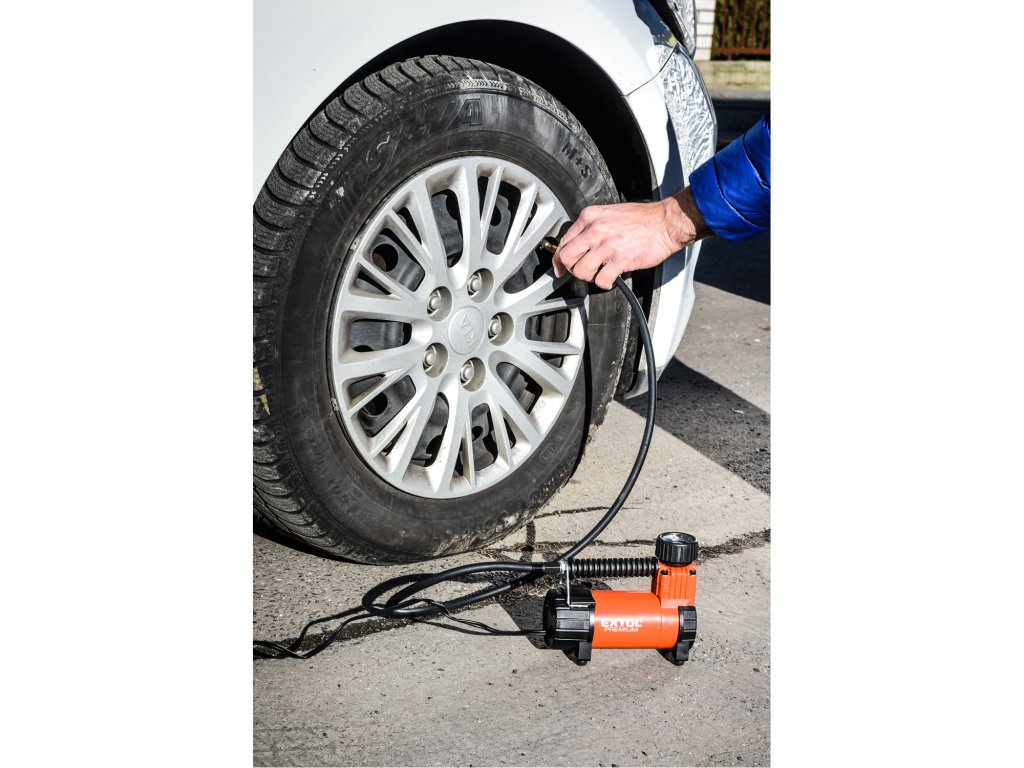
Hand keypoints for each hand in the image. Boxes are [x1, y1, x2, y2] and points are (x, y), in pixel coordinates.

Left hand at [552, 187, 711, 289]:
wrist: (664, 223)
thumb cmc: (642, 218)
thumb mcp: (610, 213)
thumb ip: (592, 227)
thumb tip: (578, 243)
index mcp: (590, 217)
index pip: (564, 240)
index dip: (559, 258)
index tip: (559, 266)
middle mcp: (596, 230)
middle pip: (567, 257)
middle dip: (570, 269)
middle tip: (579, 272)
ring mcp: (607, 246)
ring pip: (581, 271)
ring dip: (587, 277)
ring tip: (597, 274)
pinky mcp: (620, 260)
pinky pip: (601, 280)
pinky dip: (604, 284)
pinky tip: (610, 279)